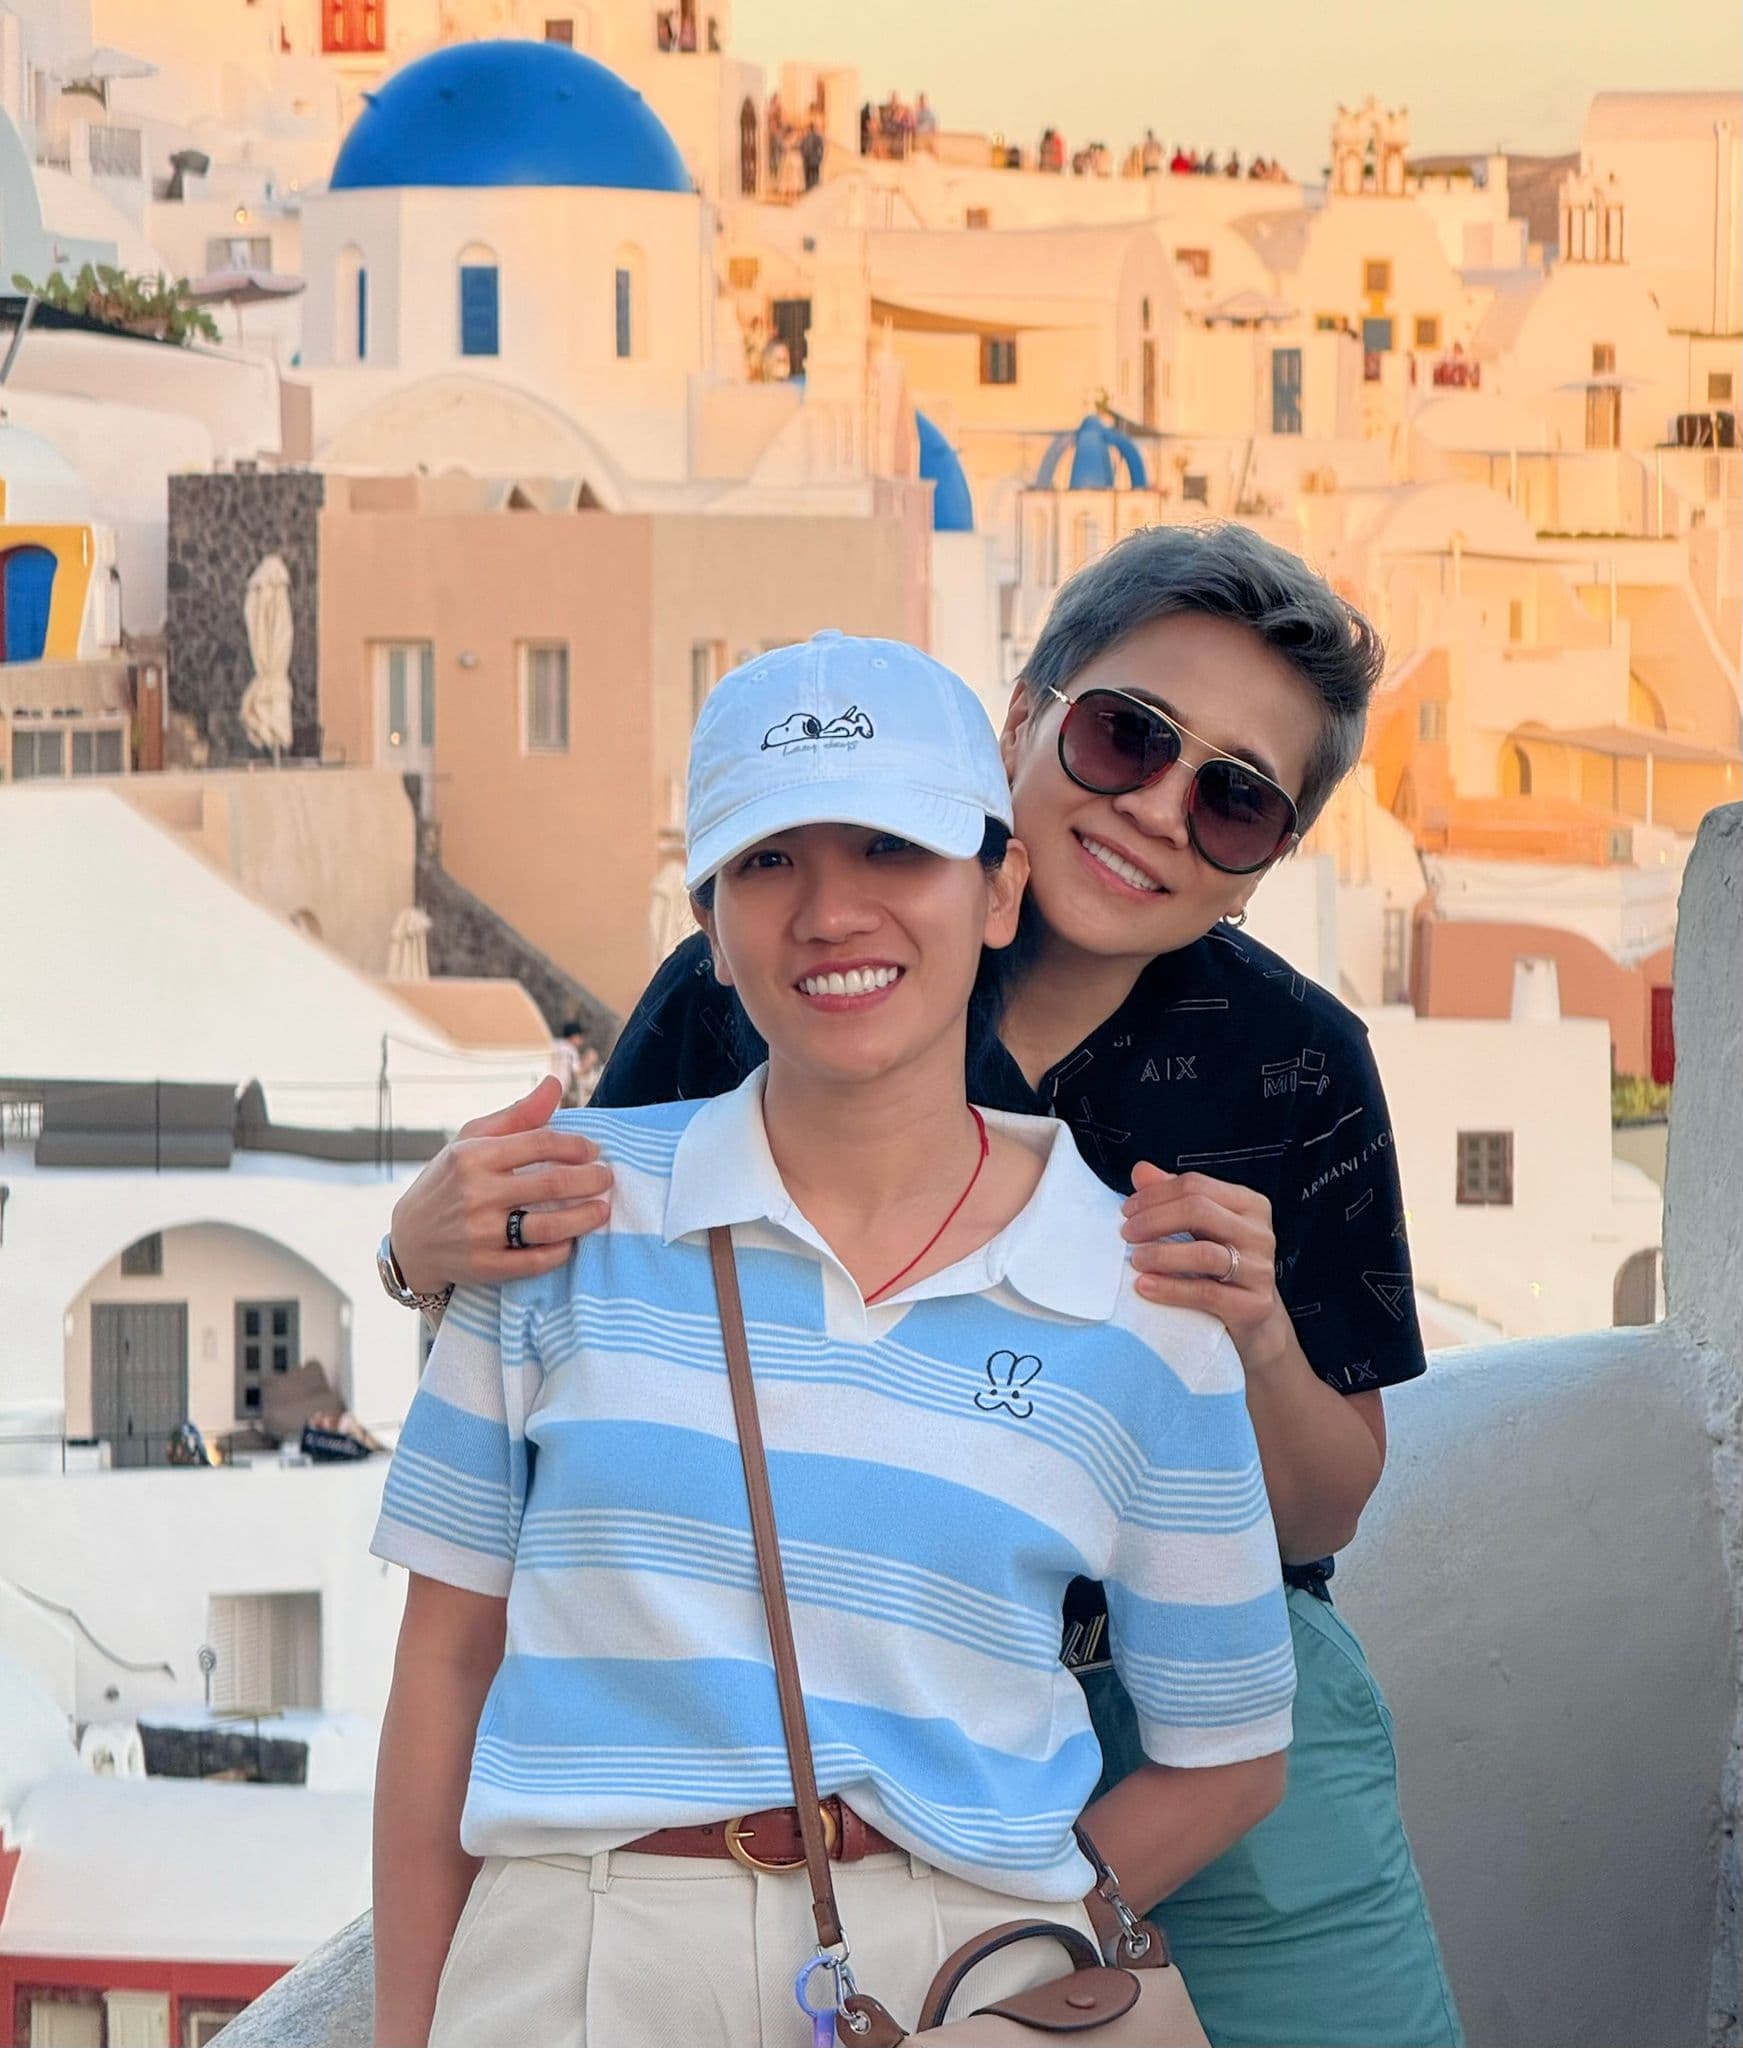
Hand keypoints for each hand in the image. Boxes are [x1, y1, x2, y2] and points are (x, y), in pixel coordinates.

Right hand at [389, 1077, 611, 1292]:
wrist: (409, 1241)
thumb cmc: (449, 1182)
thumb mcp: (471, 1141)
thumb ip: (517, 1115)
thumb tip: (556, 1083)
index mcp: (473, 1156)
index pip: (540, 1143)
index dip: (575, 1145)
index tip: (593, 1151)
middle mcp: (476, 1194)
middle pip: (552, 1184)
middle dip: (591, 1180)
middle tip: (607, 1178)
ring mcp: (480, 1233)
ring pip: (549, 1226)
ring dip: (586, 1218)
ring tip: (602, 1210)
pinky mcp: (485, 1267)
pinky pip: (536, 1261)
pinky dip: (562, 1250)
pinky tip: (572, 1240)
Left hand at [1121, 1163, 1291, 1372]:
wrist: (1255, 1323)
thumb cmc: (1220, 1269)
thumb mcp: (1200, 1230)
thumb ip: (1173, 1198)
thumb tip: (1139, 1170)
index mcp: (1249, 1204)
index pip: (1195, 1185)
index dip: (1155, 1195)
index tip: (1126, 1210)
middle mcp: (1260, 1233)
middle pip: (1199, 1211)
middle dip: (1154, 1219)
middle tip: (1126, 1234)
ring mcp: (1261, 1270)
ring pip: (1204, 1253)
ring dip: (1161, 1254)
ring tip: (1135, 1260)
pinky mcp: (1255, 1305)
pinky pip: (1206, 1293)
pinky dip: (1170, 1288)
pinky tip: (1144, 1286)